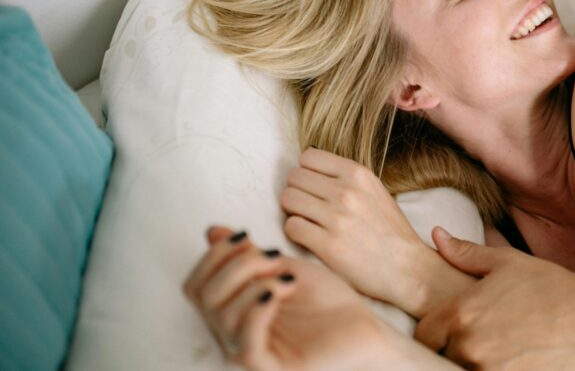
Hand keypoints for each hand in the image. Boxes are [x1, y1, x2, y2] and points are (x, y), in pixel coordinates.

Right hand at [183, 226, 395, 370]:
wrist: (364, 326)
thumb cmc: (328, 301)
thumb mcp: (284, 268)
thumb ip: (248, 255)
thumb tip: (212, 231)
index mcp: (233, 311)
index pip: (196, 285)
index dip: (214, 256)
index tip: (248, 237)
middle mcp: (233, 335)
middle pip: (203, 297)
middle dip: (234, 265)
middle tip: (273, 257)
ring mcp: (250, 354)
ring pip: (221, 317)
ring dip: (254, 284)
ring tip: (287, 278)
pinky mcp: (271, 370)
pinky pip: (246, 346)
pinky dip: (257, 311)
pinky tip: (277, 292)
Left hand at [279, 148, 437, 312]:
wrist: (408, 267)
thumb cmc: (389, 231)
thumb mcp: (374, 191)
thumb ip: (346, 178)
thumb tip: (311, 169)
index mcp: (358, 174)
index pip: (308, 157)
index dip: (306, 172)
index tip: (312, 187)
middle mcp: (347, 191)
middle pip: (294, 177)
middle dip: (297, 192)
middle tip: (307, 208)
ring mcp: (337, 217)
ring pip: (288, 199)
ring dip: (293, 211)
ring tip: (307, 222)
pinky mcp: (328, 245)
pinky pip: (291, 227)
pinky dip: (295, 233)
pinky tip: (309, 238)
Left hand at [416, 228, 574, 369]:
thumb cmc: (550, 285)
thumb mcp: (506, 262)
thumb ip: (466, 253)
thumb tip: (436, 235)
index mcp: (462, 313)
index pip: (424, 335)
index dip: (435, 332)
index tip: (450, 329)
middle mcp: (470, 346)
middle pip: (441, 356)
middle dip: (454, 348)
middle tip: (480, 338)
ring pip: (462, 370)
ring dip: (473, 363)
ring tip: (499, 348)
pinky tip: (513, 360)